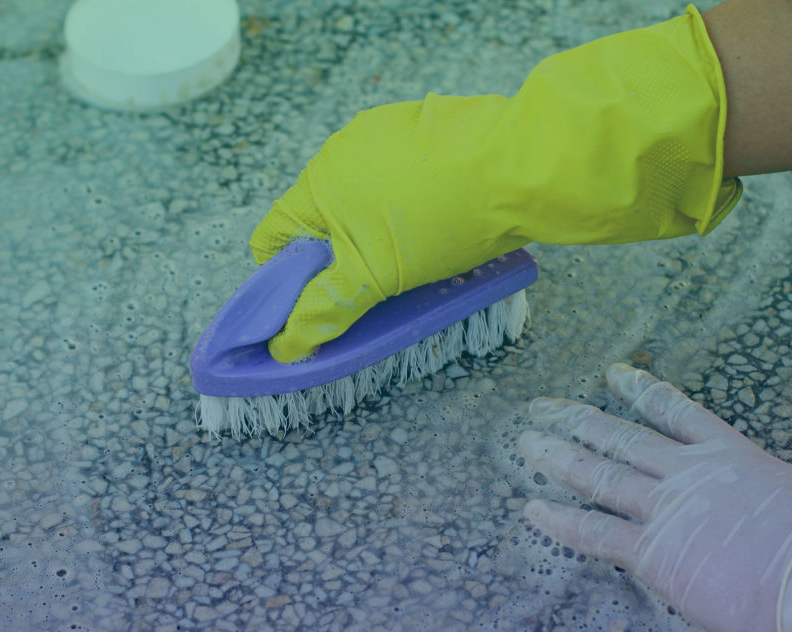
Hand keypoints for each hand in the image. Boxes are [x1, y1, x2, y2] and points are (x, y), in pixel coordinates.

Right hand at [250, 6, 740, 361]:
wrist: (521, 166)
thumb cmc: (443, 221)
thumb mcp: (378, 276)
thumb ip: (326, 308)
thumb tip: (285, 345)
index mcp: (317, 186)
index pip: (270, 240)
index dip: (283, 281)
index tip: (313, 304)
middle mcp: (339, 152)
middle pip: (316, 221)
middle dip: (337, 257)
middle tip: (375, 284)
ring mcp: (380, 134)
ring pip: (358, 199)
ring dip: (372, 229)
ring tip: (416, 251)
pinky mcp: (419, 126)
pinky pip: (394, 175)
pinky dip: (403, 201)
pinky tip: (438, 217)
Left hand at [520, 363, 791, 631]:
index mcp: (731, 456)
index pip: (677, 413)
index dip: (641, 391)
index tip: (614, 373)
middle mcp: (689, 473)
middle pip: (622, 437)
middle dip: (579, 420)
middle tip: (543, 406)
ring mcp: (667, 508)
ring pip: (600, 475)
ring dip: (560, 457)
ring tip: (527, 442)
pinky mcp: (654, 551)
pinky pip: (595, 533)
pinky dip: (560, 520)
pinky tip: (531, 508)